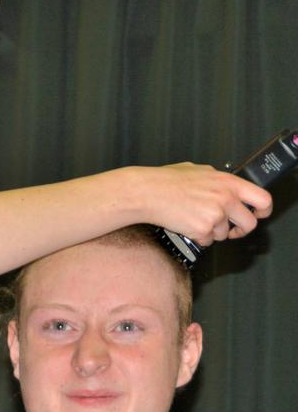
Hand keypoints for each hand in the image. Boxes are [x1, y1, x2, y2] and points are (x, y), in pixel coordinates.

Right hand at [142, 163, 271, 245]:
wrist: (147, 192)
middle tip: (231, 229)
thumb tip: (224, 187)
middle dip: (239, 229)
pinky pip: (207, 241)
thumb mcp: (198, 170)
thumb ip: (217, 180)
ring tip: (194, 218)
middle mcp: (225, 198)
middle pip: (249, 223)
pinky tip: (186, 224)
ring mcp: (215, 215)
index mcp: (228, 182)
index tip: (258, 214)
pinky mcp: (202, 229)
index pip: (262, 199)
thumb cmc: (166, 180)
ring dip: (212, 231)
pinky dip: (198, 237)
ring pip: (224, 234)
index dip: (264, 211)